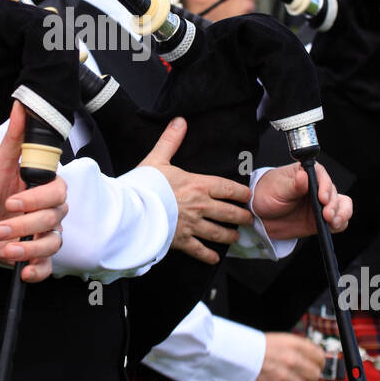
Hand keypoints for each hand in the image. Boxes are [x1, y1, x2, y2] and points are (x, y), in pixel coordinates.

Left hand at [0, 103, 65, 281]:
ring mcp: (41, 233)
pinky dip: (37, 271)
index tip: (12, 202)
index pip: (58, 192)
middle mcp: (46, 210)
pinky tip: (22, 271)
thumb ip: (14, 137)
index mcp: (42, 187)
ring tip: (5, 246)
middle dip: (27, 224)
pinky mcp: (32, 253)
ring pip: (53, 242)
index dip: (37, 200)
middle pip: (55, 219)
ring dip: (29, 247)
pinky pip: (46, 266)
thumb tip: (21, 104)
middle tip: (0, 225)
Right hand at [138, 118, 252, 264]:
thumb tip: (180, 121)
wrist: (131, 209)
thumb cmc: (143, 184)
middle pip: (228, 213)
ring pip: (218, 233)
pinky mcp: (181, 241)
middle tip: (248, 219)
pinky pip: (199, 250)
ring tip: (235, 236)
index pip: (227, 188)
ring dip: (230, 235)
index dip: (240, 192)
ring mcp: (192, 225)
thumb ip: (171, 140)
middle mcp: (200, 206)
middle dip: (241, 216)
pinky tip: (214, 258)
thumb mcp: (157, 158)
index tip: (247, 195)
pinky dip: (208, 256)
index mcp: (197, 185)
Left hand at [251, 162, 352, 239]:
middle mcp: (318, 187)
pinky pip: (338, 220)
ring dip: (341, 214)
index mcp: (307, 173)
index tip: (322, 198)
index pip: (322, 177)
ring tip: (332, 222)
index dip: (325, 187)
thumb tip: (304, 176)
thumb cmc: (267, 194)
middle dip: (333, 205)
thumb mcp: (277, 189)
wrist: (261, 216)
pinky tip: (333, 227)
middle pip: (334, 193)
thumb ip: (293, 185)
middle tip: (326, 215)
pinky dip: (340, 223)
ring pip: (342, 206)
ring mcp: (321, 203)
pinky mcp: (322, 218)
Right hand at [251, 333, 324, 380]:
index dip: (317, 364)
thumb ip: (299, 349)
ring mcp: (283, 376)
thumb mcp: (280, 340)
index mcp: (294, 344)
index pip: (320, 357)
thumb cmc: (256, 347)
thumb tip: (315, 361)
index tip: (312, 366)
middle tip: (299, 378)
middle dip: (308, 379)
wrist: (233, 354)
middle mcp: (292, 359)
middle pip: (314, 376)